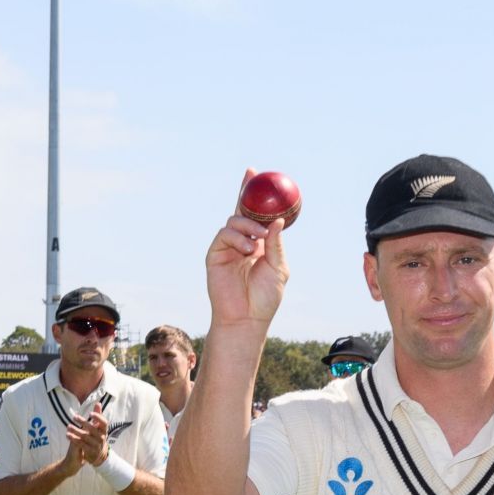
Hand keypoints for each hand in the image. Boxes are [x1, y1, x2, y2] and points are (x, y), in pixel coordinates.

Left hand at [66, 411, 109, 465]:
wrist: (98, 455)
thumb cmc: (97, 437)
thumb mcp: (99, 428)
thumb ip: (98, 416)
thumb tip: (98, 403)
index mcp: (104, 430)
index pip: (104, 423)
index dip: (98, 418)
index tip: (90, 413)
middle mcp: (102, 437)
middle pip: (92, 429)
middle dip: (83, 422)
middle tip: (74, 417)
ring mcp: (96, 445)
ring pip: (85, 437)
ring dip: (76, 431)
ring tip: (68, 426)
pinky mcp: (90, 451)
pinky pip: (81, 444)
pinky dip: (74, 439)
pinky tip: (68, 435)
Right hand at [205, 170, 289, 329]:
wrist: (246, 318)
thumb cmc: (265, 297)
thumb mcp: (278, 268)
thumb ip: (276, 244)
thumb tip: (278, 221)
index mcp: (260, 244)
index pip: (258, 216)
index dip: (257, 196)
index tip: (259, 175)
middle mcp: (243, 242)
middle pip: (241, 210)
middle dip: (244, 191)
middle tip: (251, 178)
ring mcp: (227, 247)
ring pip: (234, 221)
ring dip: (248, 226)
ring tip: (258, 240)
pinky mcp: (215, 254)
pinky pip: (224, 234)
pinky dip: (237, 238)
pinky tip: (248, 249)